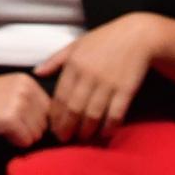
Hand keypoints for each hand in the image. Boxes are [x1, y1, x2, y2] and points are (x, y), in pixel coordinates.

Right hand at [0, 72, 52, 146]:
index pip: (50, 110)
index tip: (19, 118)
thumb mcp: (12, 90)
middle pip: (45, 124)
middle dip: (30, 128)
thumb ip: (32, 100)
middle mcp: (27, 91)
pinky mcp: (11, 120)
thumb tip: (52, 122)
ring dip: (23, 135)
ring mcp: (19, 105)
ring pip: (37, 134)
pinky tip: (2, 130)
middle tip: (9, 121)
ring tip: (5, 124)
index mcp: (29, 82)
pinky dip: (15, 141)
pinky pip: (26, 141)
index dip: (35, 119)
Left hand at [36, 13, 162, 142]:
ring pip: (93, 114)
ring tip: (82, 138)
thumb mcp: (76, 45)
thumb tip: (37, 72)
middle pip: (74, 108)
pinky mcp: (126, 90)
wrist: (137, 35)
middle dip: (67, 127)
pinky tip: (104, 133)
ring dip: (87, 130)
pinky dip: (109, 126)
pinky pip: (115, 114)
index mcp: (74, 64)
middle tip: (64, 139)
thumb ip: (55, 60)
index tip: (54, 127)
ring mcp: (108, 83)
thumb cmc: (104, 40)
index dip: (56, 115)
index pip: (60, 96)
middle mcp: (89, 75)